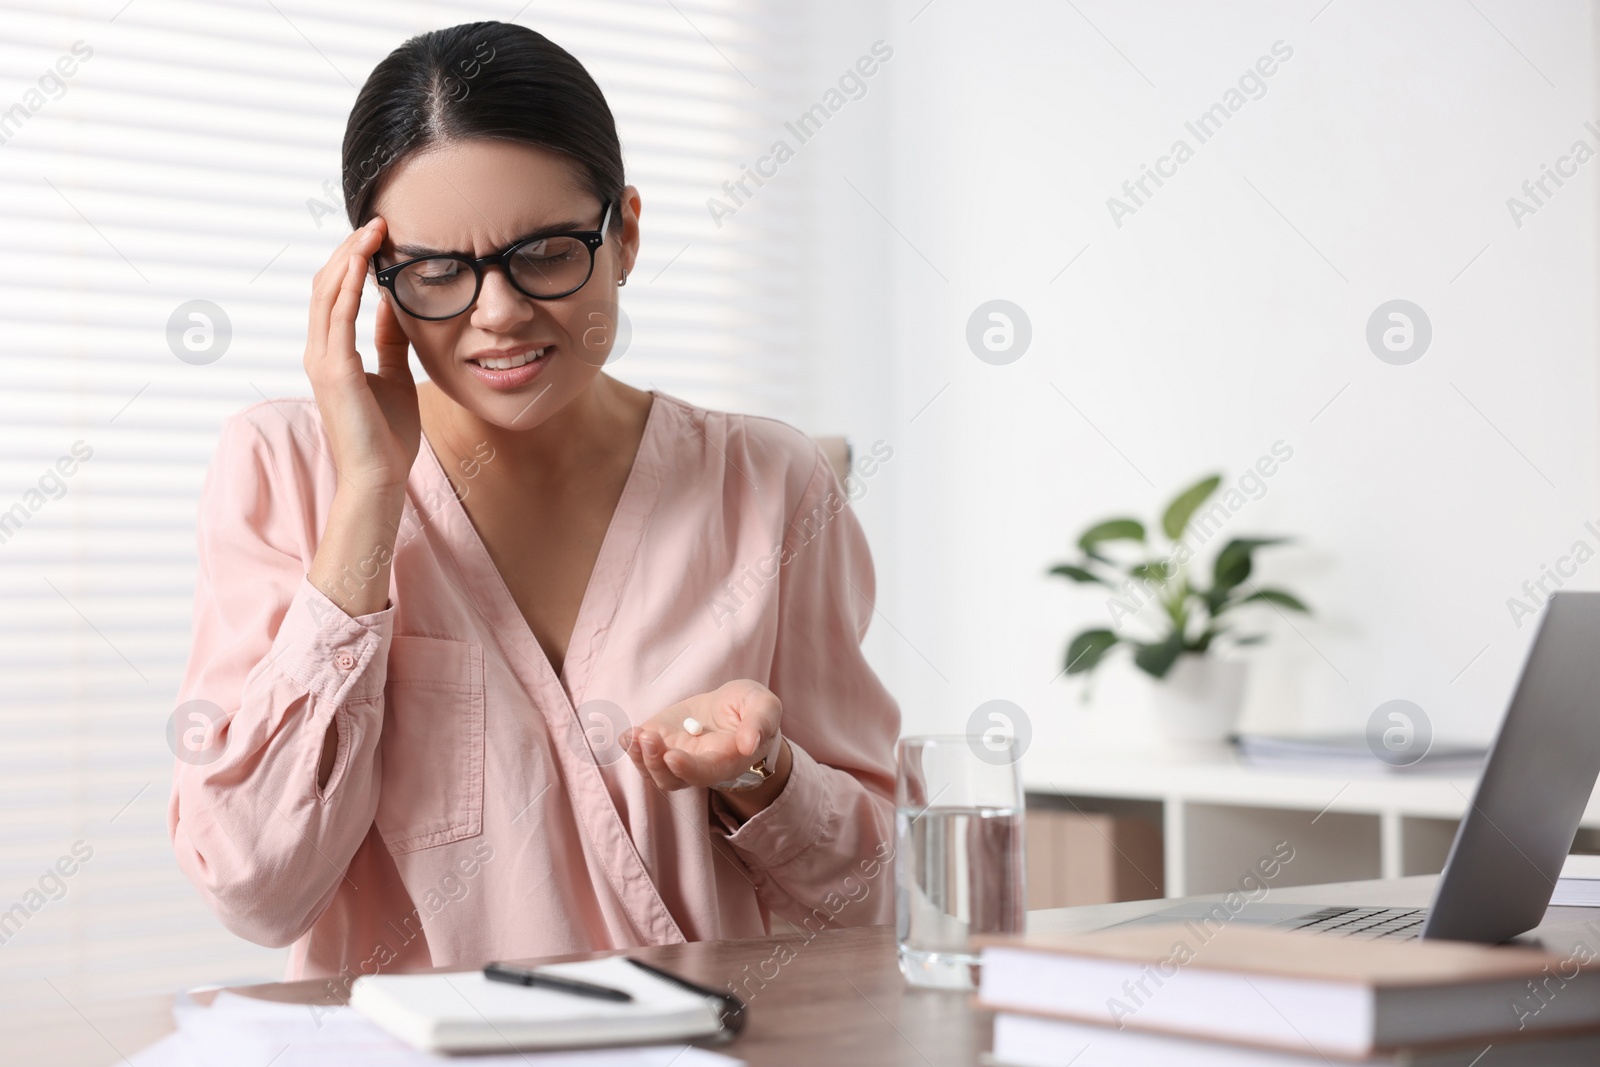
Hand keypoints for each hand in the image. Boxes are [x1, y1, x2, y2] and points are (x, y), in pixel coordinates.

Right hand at [303, 217, 420, 494]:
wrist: (381, 476)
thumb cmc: (388, 435)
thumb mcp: (394, 375)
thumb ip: (389, 341)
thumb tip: (392, 305)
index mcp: (332, 354)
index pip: (335, 294)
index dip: (352, 261)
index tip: (379, 237)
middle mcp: (320, 352)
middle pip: (326, 285)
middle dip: (350, 250)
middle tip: (378, 222)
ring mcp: (322, 361)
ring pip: (328, 294)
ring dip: (350, 258)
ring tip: (374, 230)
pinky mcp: (334, 371)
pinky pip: (339, 318)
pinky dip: (349, 286)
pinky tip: (364, 263)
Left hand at [622, 680, 782, 791]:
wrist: (730, 707)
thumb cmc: (750, 709)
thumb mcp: (764, 706)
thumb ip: (760, 723)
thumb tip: (749, 744)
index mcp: (726, 761)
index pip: (705, 774)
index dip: (687, 769)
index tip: (672, 756)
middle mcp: (697, 766)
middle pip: (672, 778)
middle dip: (656, 762)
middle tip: (649, 737)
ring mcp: (674, 755)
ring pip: (652, 770)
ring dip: (639, 756)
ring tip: (635, 735)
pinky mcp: (659, 741)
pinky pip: (640, 752)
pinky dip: (630, 747)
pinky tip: (628, 735)